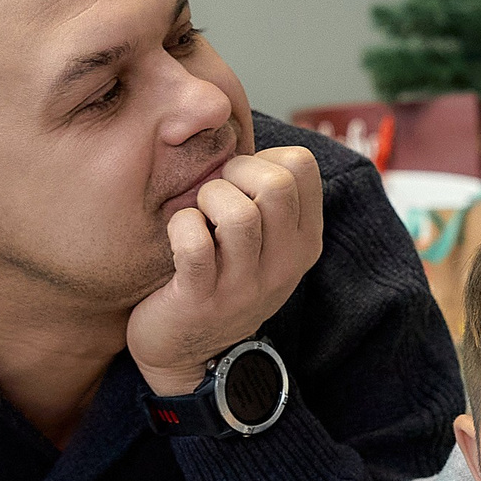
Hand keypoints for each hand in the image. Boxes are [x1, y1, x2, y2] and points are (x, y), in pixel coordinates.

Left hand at [127, 147, 323, 395]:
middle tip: (213, 195)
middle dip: (233, 173)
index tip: (240, 183)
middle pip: (276, 183)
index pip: (302, 164)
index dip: (262, 158)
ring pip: (239, 213)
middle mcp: (285, 263)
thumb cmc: (217, 276)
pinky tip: (177, 236)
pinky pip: (195, 244)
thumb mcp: (261, 241)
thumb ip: (263, 194)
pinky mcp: (204, 300)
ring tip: (196, 216)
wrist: (189, 355)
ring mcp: (246, 285)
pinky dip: (180, 227)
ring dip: (206, 200)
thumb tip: (234, 125)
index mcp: (303, 240)